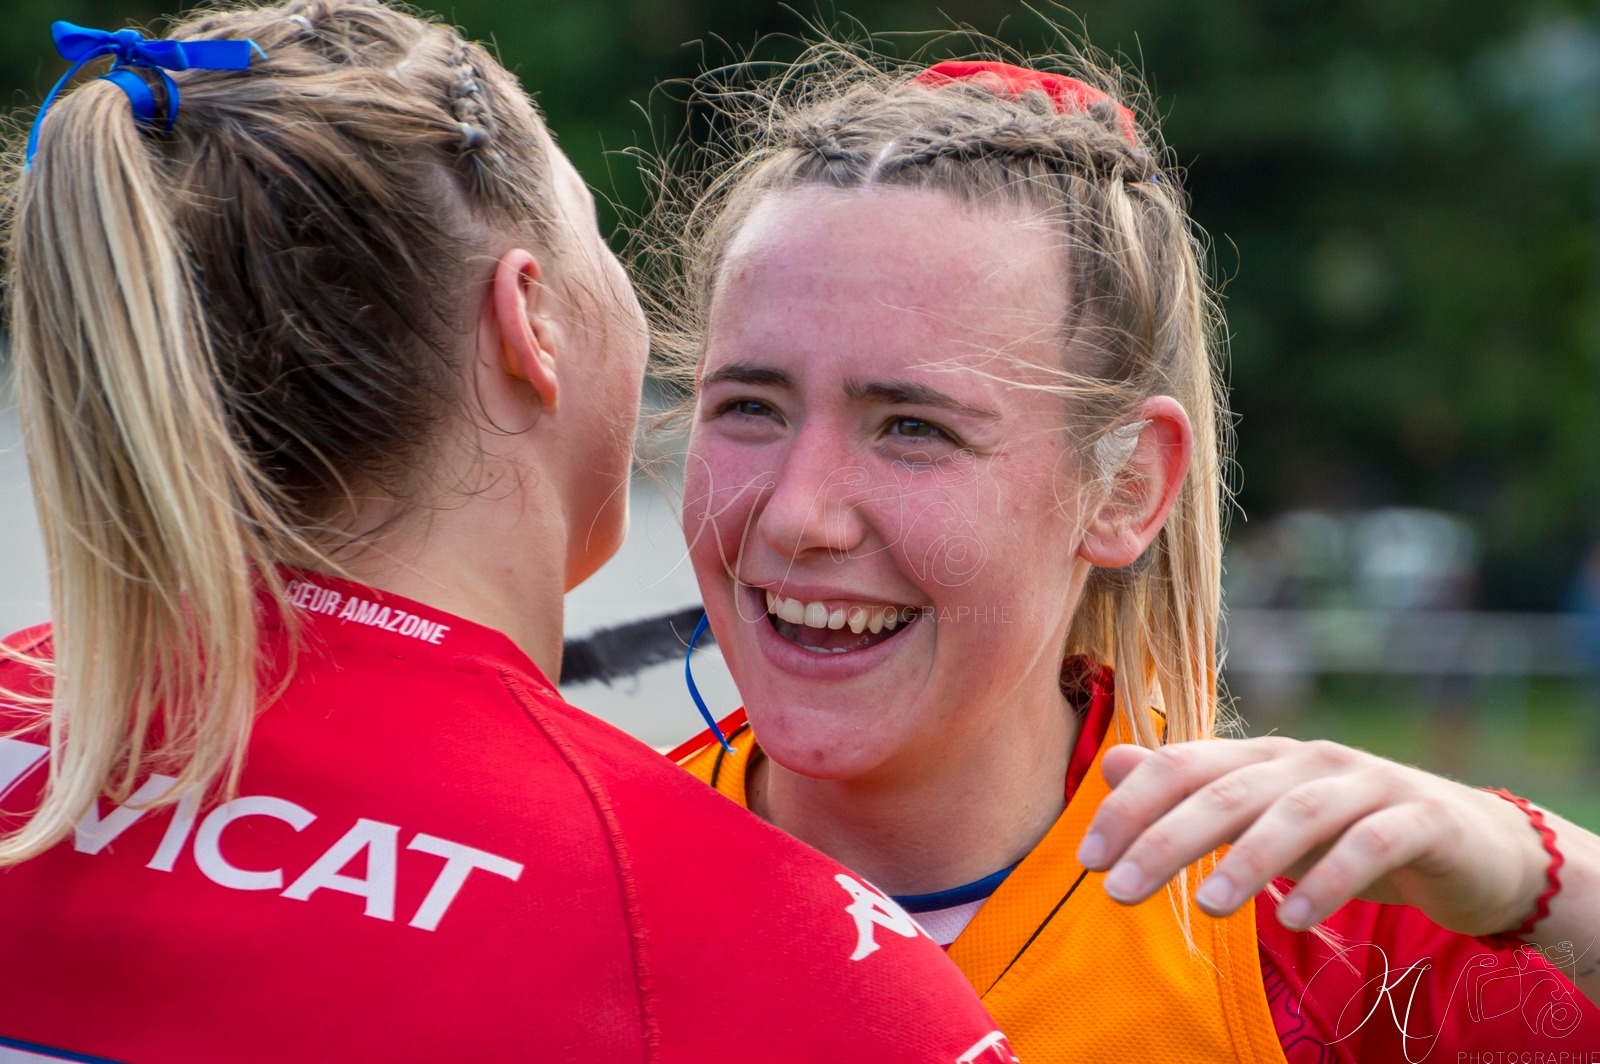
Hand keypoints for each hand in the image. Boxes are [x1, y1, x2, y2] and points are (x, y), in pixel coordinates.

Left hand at [1075, 737, 1548, 936]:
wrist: (1480, 847)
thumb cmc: (1351, 833)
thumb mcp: (1265, 815)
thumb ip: (1194, 789)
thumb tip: (1114, 762)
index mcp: (1263, 758)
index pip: (1182, 766)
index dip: (1130, 808)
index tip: (1086, 860)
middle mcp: (1309, 761)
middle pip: (1228, 789)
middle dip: (1166, 838)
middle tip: (1118, 891)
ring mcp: (1368, 784)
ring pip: (1296, 812)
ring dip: (1247, 860)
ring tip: (1207, 908)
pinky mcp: (1423, 819)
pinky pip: (1372, 843)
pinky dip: (1332, 878)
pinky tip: (1295, 917)